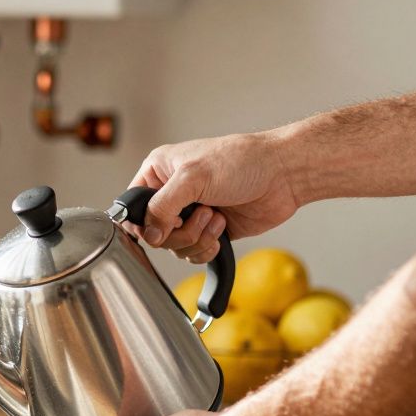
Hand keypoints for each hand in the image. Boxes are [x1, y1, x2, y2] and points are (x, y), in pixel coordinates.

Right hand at [126, 132, 299, 262]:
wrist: (283, 175)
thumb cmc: (242, 161)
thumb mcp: (192, 177)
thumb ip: (162, 206)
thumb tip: (148, 234)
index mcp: (159, 172)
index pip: (133, 207)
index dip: (144, 223)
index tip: (162, 225)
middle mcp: (172, 194)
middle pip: (153, 233)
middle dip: (179, 231)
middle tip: (201, 213)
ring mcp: (190, 214)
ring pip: (174, 247)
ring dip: (196, 238)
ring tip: (216, 217)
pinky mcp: (209, 231)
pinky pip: (193, 254)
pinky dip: (207, 249)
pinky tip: (222, 230)